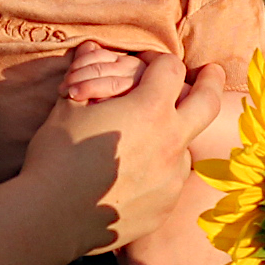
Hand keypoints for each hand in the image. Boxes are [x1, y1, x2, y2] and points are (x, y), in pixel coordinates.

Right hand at [16, 52, 226, 254]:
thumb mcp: (68, 106)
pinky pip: (170, 181)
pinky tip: (132, 176)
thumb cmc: (58, 155)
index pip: (171, 68)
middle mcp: (172, 142)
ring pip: (185, 147)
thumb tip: (90, 47)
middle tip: (213, 72)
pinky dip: (158, 172)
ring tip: (145, 141)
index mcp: (150, 110)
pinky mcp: (165, 207)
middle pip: (208, 102)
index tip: (148, 64)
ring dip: (174, 137)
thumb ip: (87, 75)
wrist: (52, 216)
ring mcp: (173, 178)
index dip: (158, 60)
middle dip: (212, 81)